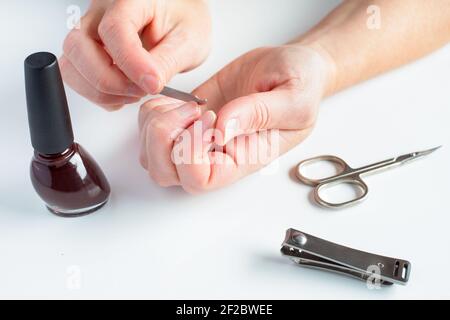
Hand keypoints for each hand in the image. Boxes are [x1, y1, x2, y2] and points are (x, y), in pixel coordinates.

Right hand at [60, 0, 210, 109]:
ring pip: (71, 66)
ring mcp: (90, 32)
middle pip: (77, 47)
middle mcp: (102, 12)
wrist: (180, 20)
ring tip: (134, 92)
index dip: (131, 63)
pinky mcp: (88, 52)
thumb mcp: (189, 41)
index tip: (152, 84)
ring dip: (101, 91)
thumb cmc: (184, 22)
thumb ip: (168, 61)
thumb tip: (150, 84)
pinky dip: (99, 95)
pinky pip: (77, 78)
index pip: (114, 29)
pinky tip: (125, 93)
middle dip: (108, 80)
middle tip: (141, 90)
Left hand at [139, 45, 333, 192]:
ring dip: (157, 124)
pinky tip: (180, 99)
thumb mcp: (294, 97)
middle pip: (166, 171)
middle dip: (165, 137)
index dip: (190, 152)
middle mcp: (215, 156)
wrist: (289, 69)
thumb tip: (221, 129)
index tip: (209, 116)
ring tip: (189, 104)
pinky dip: (153, 111)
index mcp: (242, 159)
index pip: (199, 180)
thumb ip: (261, 114)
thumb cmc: (301, 86)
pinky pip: (150, 128)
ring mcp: (196, 139)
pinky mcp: (185, 119)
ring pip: (151, 154)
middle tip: (193, 109)